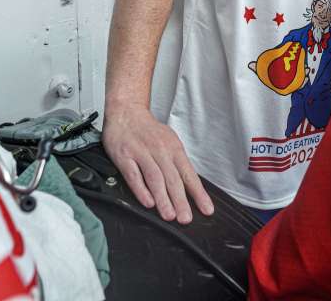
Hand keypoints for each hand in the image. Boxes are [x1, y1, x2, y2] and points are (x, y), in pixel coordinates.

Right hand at [101, 103, 213, 223]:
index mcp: (173, 148)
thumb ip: (177, 164)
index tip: (206, 209)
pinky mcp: (124, 156)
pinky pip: (134, 175)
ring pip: (155, 178)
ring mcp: (141, 152)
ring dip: (163, 198)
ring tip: (169, 215)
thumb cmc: (148, 131)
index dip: (198, 193)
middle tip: (185, 218)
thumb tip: (190, 188)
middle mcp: (159, 150)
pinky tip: (148, 202)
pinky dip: (141, 190)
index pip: (189, 174)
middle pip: (173, 178)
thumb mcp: (169, 142)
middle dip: (181, 201)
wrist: (126, 111)